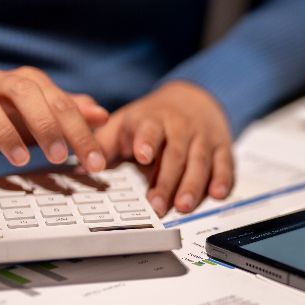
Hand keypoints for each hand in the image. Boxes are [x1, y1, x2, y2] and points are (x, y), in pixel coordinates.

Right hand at [0, 68, 108, 169]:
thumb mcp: (44, 112)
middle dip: (45, 125)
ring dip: (4, 132)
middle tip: (60, 156)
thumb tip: (102, 116)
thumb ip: (72, 112)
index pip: (60, 102)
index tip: (95, 162)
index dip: (80, 133)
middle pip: (24, 94)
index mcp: (28, 82)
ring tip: (21, 159)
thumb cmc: (9, 113)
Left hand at [95, 81, 233, 215]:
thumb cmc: (154, 118)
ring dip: (193, 185)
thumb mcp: (126, 124)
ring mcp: (203, 137)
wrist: (194, 97)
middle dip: (167, 181)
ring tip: (184, 206)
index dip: (146, 141)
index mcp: (152, 120)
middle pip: (175, 154)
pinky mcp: (222, 146)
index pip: (150, 129)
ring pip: (200, 162)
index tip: (142, 156)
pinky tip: (217, 194)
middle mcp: (180, 127)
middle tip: (158, 205)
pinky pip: (225, 163)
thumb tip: (79, 168)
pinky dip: (223, 179)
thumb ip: (104, 145)